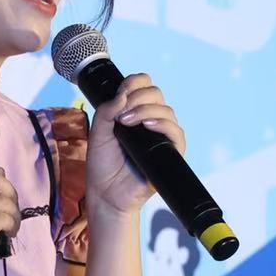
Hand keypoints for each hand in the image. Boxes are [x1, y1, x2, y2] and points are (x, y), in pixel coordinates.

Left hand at [86, 74, 187, 216]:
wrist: (106, 192)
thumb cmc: (102, 163)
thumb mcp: (98, 131)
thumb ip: (107, 110)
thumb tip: (124, 93)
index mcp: (134, 111)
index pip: (143, 86)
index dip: (135, 83)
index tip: (121, 92)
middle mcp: (150, 120)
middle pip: (156, 94)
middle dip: (138, 97)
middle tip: (122, 115)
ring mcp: (161, 136)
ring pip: (166, 110)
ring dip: (146, 110)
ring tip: (127, 122)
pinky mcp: (170, 152)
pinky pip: (177, 133)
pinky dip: (164, 125)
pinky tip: (148, 126)